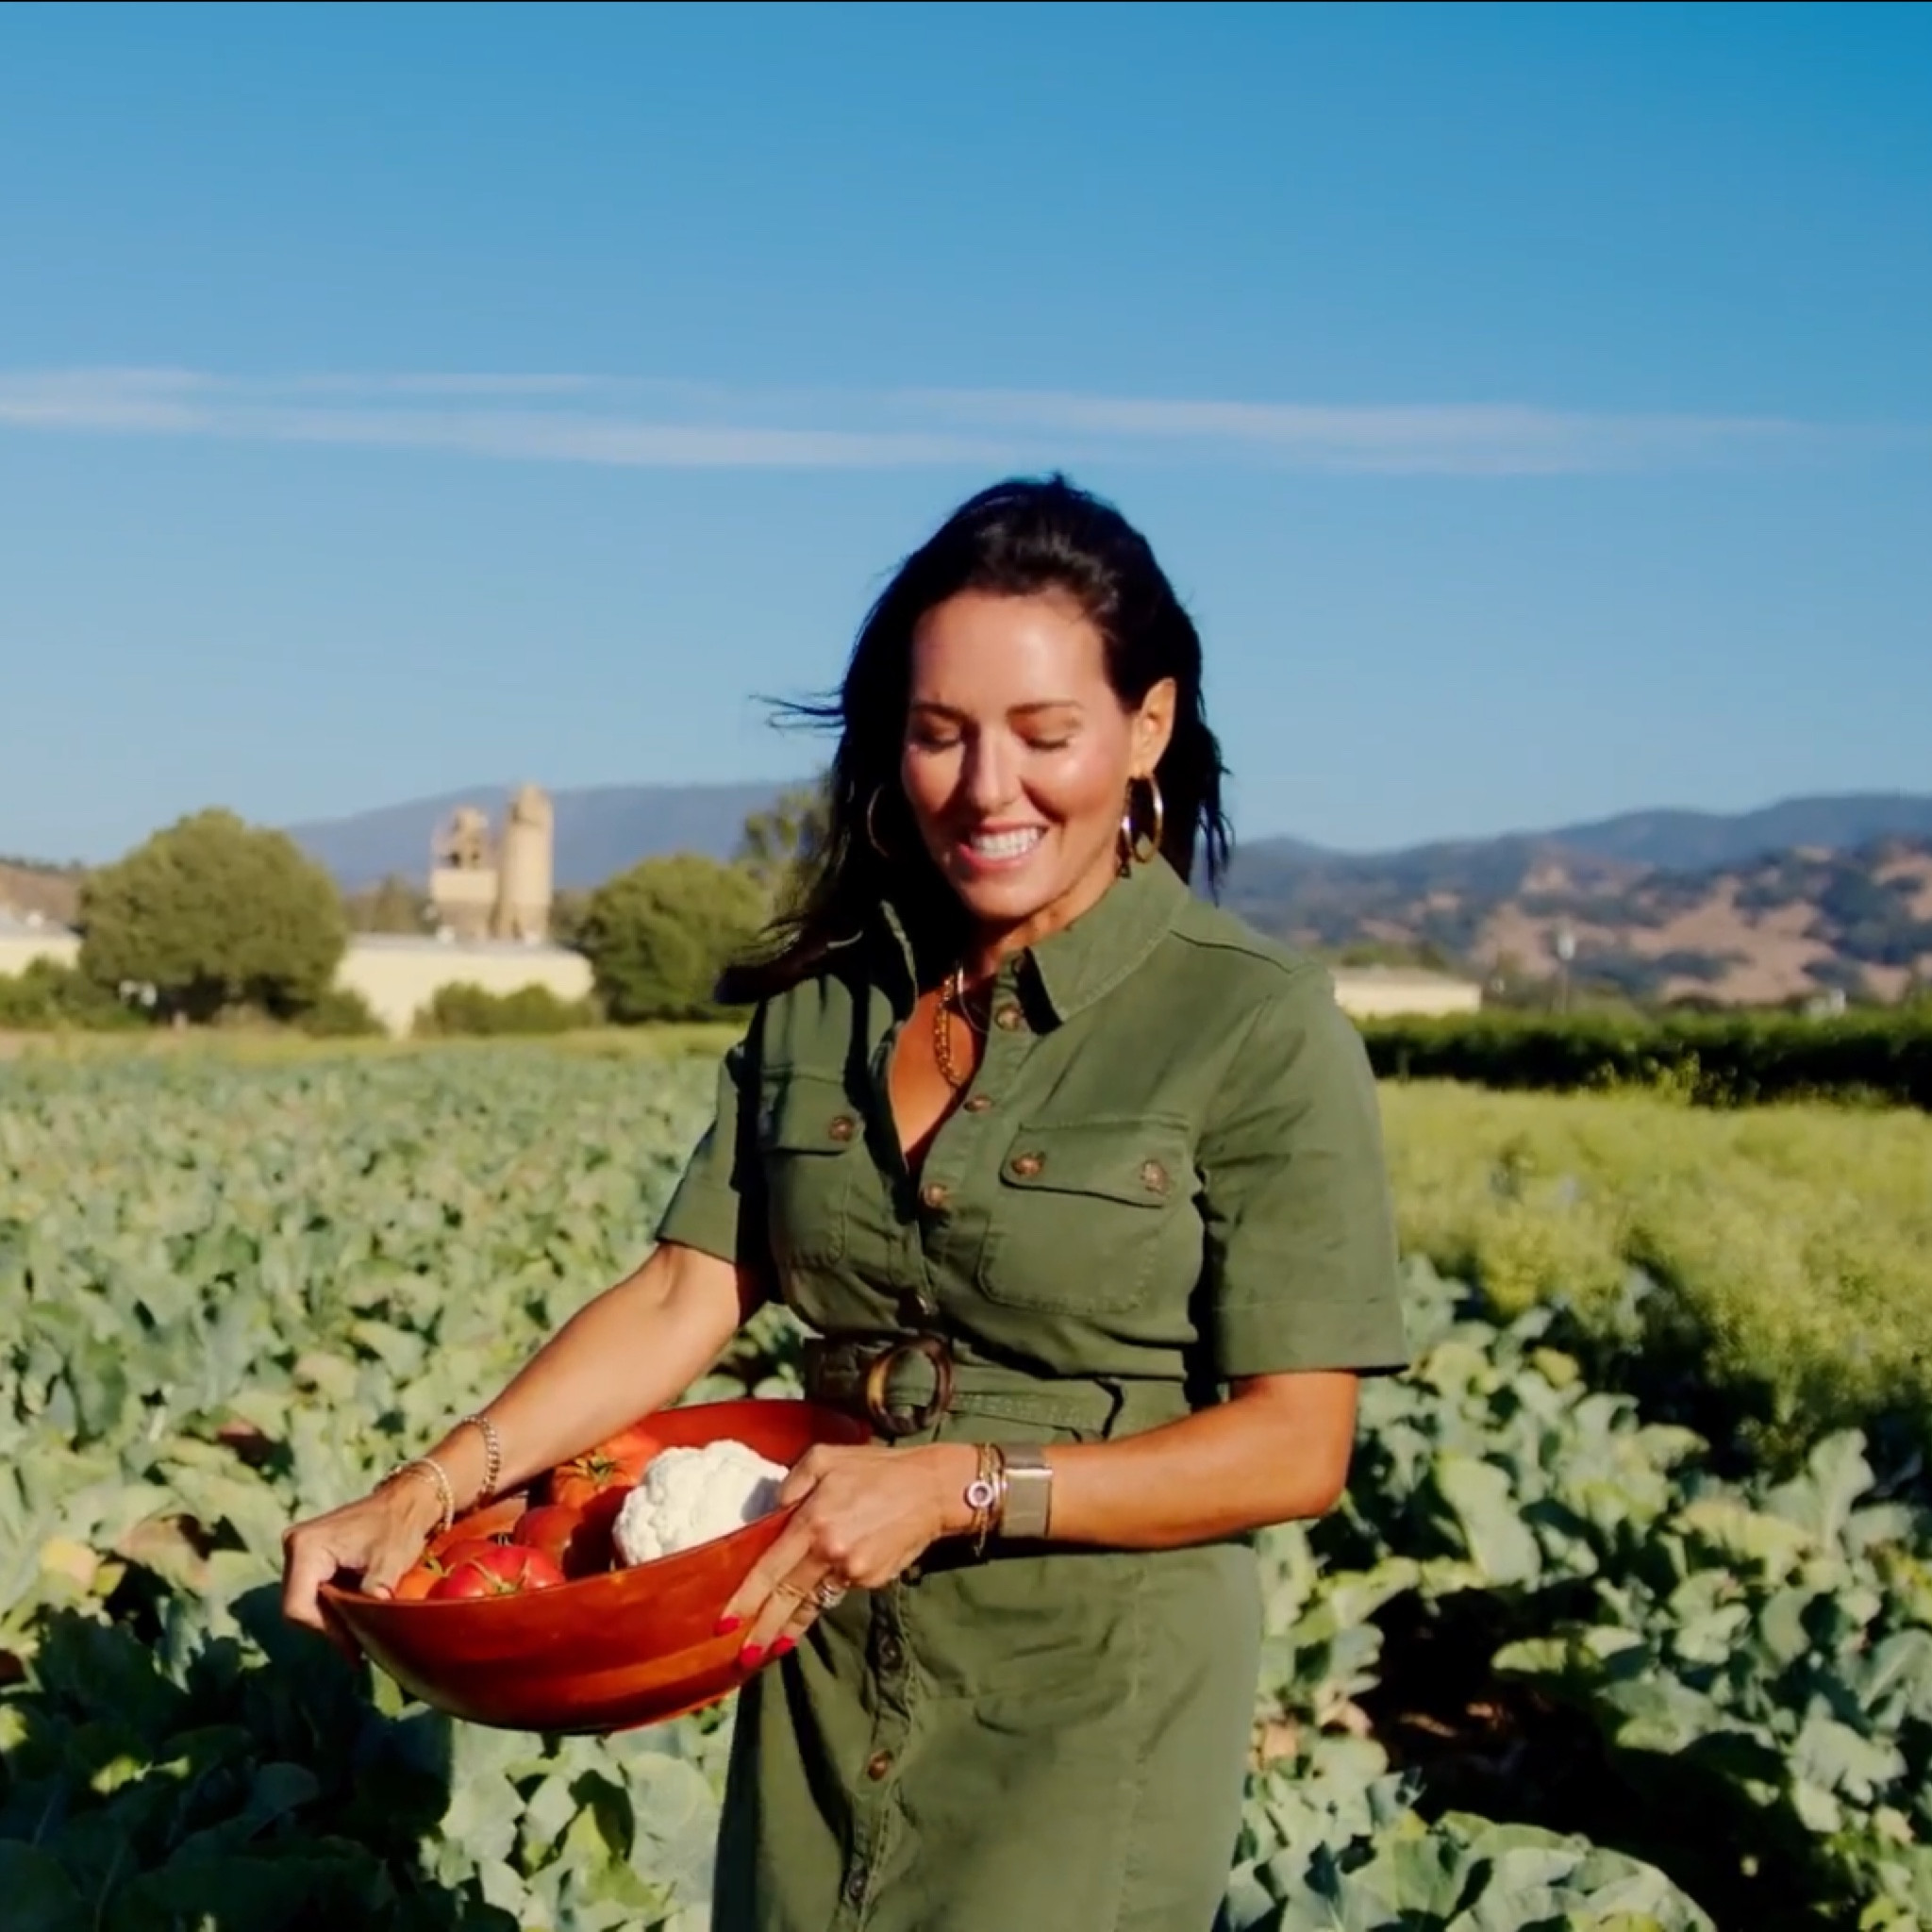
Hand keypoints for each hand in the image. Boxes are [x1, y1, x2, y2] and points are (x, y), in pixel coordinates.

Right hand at [281, 1471, 444, 1657]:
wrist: (409, 1498)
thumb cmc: (400, 1525)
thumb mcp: (389, 1564)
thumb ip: (372, 1598)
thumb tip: (367, 1634)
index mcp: (307, 1547)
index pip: (297, 1607)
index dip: (324, 1630)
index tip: (353, 1643)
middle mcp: (295, 1546)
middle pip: (299, 1606)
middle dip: (328, 1627)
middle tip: (358, 1646)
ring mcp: (301, 1550)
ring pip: (305, 1601)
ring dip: (331, 1619)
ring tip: (359, 1635)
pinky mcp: (310, 1555)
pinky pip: (313, 1591)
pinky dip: (333, 1606)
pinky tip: (355, 1618)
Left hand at [718, 1442, 976, 1665]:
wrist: (932, 1488)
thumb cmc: (876, 1468)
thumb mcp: (826, 1457)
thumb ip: (792, 1481)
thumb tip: (772, 1511)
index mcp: (813, 1521)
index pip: (769, 1569)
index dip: (745, 1599)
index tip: (725, 1624)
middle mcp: (829, 1553)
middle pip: (786, 1599)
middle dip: (762, 1631)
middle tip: (743, 1656)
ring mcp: (853, 1572)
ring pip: (812, 1603)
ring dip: (789, 1628)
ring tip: (770, 1647)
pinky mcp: (871, 1580)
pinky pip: (837, 1591)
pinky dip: (821, 1600)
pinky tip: (808, 1611)